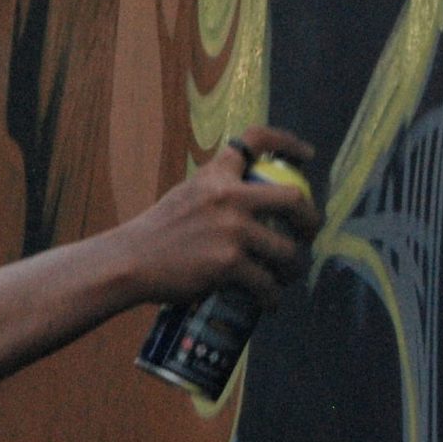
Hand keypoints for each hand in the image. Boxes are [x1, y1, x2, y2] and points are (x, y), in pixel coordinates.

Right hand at [110, 125, 319, 308]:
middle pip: (293, 200)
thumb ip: (218, 193)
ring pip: (287, 251)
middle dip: (311, 220)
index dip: (288, 142)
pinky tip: (270, 302)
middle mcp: (229, 197)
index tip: (306, 154)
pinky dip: (272, 297)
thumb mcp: (187, 195)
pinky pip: (266, 284)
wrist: (131, 261)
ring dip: (294, 267)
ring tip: (288, 275)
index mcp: (216, 175)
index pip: (256, 139)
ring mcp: (231, 231)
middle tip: (309, 234)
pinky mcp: (229, 264)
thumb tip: (252, 200)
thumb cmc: (158, 233)